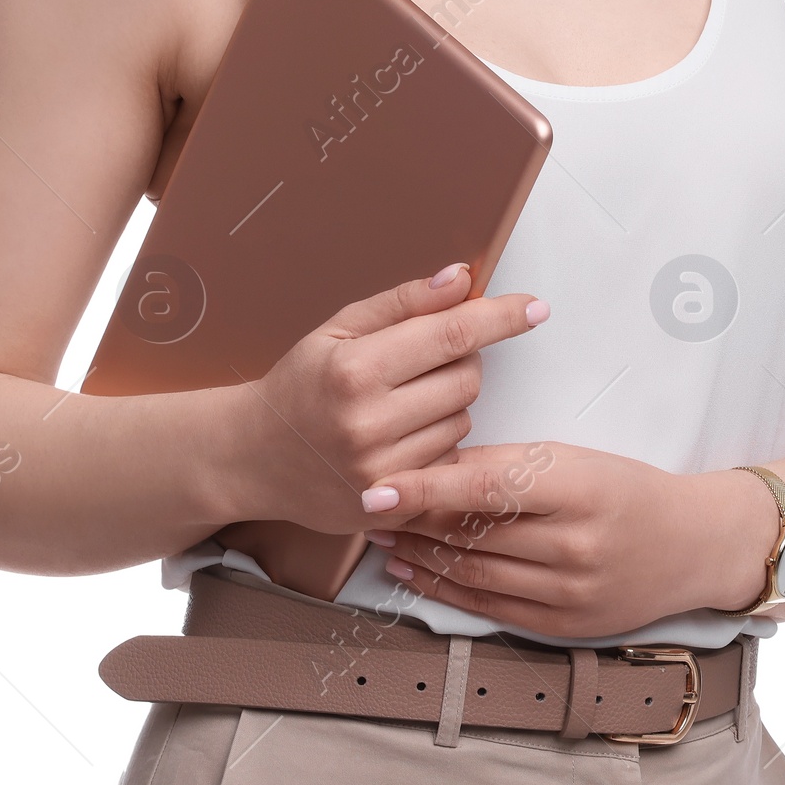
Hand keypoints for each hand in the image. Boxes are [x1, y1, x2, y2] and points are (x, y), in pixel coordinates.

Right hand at [224, 265, 548, 537]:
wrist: (250, 457)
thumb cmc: (298, 386)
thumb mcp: (337, 330)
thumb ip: (403, 303)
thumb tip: (460, 279)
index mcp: (355, 370)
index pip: (449, 335)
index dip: (499, 318)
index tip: (534, 308)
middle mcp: (368, 423)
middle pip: (466, 379)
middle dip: (459, 361)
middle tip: (422, 361)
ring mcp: (381, 470)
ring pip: (463, 419)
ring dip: (448, 403)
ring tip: (401, 402)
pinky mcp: (391, 505)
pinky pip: (449, 459)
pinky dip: (436, 442)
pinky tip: (399, 436)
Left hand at [357, 442, 779, 637]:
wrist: (693, 545)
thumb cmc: (627, 489)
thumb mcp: (574, 458)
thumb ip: (508, 466)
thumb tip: (433, 466)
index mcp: (578, 487)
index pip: (485, 489)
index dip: (424, 490)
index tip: (377, 489)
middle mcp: (574, 545)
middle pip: (473, 535)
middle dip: (413, 524)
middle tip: (369, 508)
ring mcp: (571, 593)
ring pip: (475, 574)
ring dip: (420, 558)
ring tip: (384, 537)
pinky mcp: (565, 627)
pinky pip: (490, 609)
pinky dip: (446, 591)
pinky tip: (415, 573)